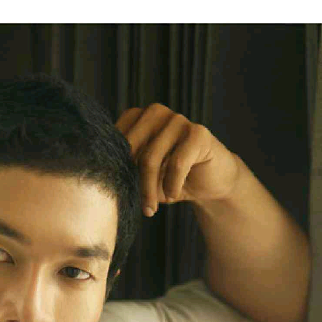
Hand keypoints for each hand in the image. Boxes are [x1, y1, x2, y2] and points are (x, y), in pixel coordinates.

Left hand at [116, 103, 241, 217]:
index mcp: (137, 117)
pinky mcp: (198, 133)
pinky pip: (176, 164)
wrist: (211, 182)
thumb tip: (110, 186)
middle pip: (130, 149)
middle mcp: (155, 113)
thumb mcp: (145, 178)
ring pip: (150, 158)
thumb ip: (128, 175)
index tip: (118, 194)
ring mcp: (177, 119)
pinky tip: (173, 195)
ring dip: (149, 190)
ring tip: (151, 209)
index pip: (114, 140)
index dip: (114, 169)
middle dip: (132, 182)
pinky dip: (172, 185)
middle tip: (138, 206)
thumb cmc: (173, 179)